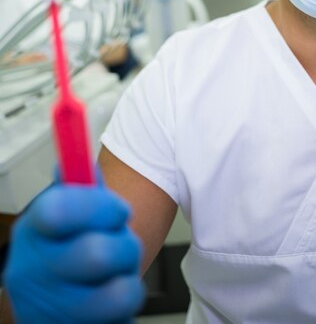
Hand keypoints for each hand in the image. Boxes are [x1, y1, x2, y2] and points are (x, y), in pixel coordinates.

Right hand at [3, 177, 144, 322]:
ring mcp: (54, 311)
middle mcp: (36, 273)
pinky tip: (111, 297)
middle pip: (98, 254)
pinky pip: (122, 319)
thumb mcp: (60, 218)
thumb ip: (78, 188)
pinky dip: (127, 307)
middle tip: (123, 243)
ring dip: (130, 278)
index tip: (119, 209)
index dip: (100, 206)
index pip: (59, 210)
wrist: (45, 307)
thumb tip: (79, 157)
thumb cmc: (59, 253)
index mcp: (34, 231)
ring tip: (119, 274)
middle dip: (126, 244)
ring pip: (119, 293)